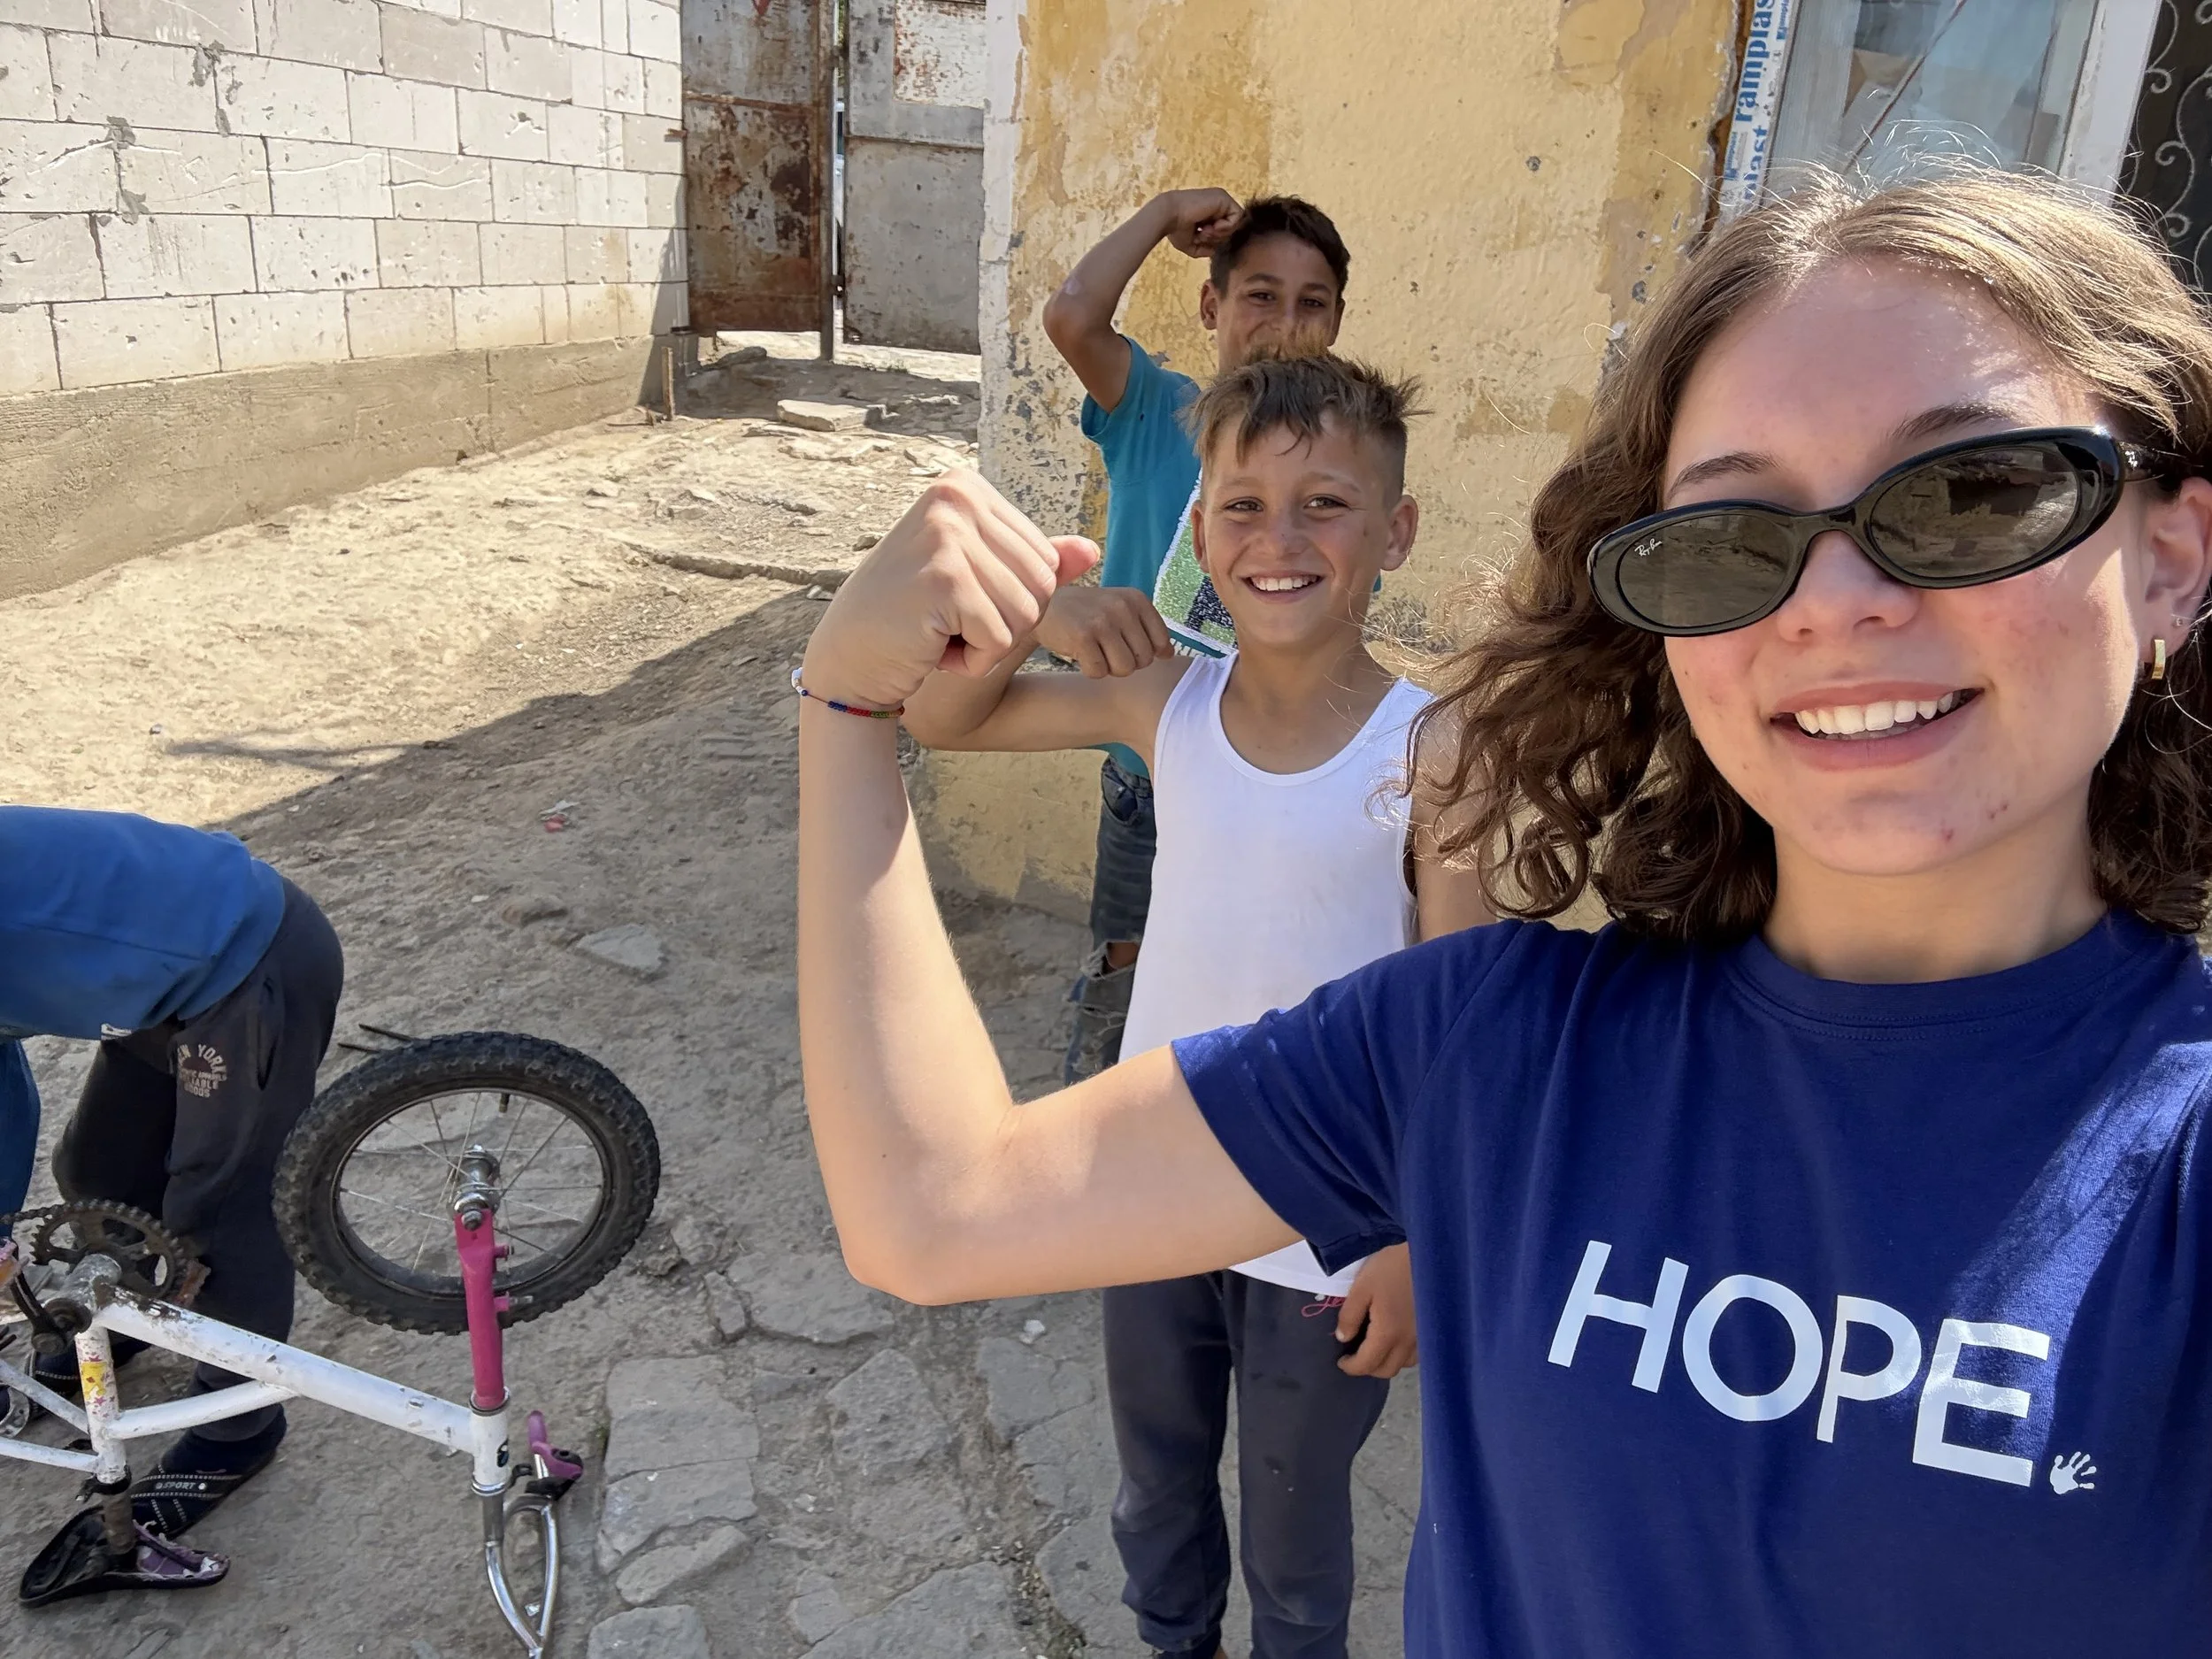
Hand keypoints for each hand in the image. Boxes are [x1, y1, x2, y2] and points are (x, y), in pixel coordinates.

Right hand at [802, 471, 1099, 711]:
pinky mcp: (944, 579)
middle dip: (1005, 624)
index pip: (1045, 559)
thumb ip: (1030, 562)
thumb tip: (1093, 551)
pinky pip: (1000, 640)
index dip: (1011, 599)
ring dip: (989, 645)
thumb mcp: (976, 579)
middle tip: (948, 622)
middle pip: (1043, 585)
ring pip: (1027, 615)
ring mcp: (948, 535)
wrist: (847, 657)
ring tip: (939, 632)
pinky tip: (932, 647)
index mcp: (966, 486)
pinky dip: (972, 661)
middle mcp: (956, 498)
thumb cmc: (910, 617)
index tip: (956, 599)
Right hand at [1035, 585, 1172, 677]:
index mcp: (1136, 599)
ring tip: (1095, 651)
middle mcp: (1122, 607)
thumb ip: (1147, 629)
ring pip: (1124, 669)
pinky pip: (1099, 672)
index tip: (1126, 644)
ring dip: (1109, 668)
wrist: (1044, 607)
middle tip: (1106, 648)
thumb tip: (1170, 655)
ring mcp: (1102, 621)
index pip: (1161, 642)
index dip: (1144, 652)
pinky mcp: (1082, 637)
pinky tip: (1081, 654)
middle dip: (1126, 662)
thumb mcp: (1120, 611)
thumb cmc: (1087, 613)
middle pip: (1144, 660)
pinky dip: (1089, 670)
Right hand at [1155, 188, 1243, 257]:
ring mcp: (1221, 200)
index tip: (1201, 239)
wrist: (1168, 216)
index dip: (1216, 239)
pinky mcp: (1224, 197)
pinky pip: (1238, 215)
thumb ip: (1205, 248)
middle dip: (1219, 237)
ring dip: (1222, 233)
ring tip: (1206, 231)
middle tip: (1203, 235)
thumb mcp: (1191, 244)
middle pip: (1231, 228)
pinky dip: (1227, 226)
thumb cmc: (1175, 229)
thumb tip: (1215, 251)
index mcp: (1209, 212)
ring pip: (1236, 222)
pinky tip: (1213, 226)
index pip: (1224, 230)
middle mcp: (1216, 205)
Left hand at [1337, 1244, 1417, 1378]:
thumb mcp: (1362, 1287)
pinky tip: (1395, 1339)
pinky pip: (1417, 1354)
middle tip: (1354, 1355)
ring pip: (1403, 1364)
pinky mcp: (1431, 1329)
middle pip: (1386, 1370)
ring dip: (1386, 1362)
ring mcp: (1422, 1337)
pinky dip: (1402, 1355)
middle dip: (1367, 1368)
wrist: (1428, 1254)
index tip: (1341, 1361)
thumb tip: (1343, 1338)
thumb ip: (1350, 1316)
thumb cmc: (1392, 1267)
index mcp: (1388, 1333)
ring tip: (1374, 1347)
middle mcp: (1408, 1342)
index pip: (1367, 1364)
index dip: (1351, 1367)